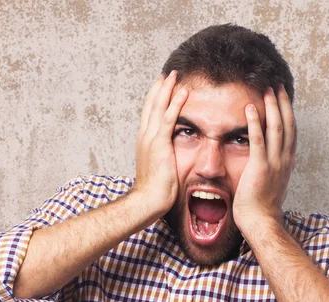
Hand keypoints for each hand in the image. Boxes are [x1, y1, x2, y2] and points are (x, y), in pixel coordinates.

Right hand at [134, 70, 188, 216]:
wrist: (148, 200)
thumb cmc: (155, 190)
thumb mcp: (159, 168)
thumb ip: (164, 157)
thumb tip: (170, 156)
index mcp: (144, 142)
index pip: (149, 115)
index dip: (155, 99)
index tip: (162, 86)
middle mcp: (145, 136)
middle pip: (151, 105)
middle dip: (159, 88)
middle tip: (167, 73)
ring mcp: (151, 139)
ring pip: (158, 107)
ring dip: (167, 89)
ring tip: (174, 74)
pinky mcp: (160, 144)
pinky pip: (169, 118)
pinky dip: (176, 103)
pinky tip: (184, 91)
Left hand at [232, 85, 296, 231]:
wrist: (261, 221)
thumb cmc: (262, 207)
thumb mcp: (272, 184)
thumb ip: (273, 171)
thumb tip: (269, 165)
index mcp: (287, 163)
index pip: (291, 132)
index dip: (288, 113)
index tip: (283, 98)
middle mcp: (285, 160)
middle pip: (288, 124)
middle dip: (283, 103)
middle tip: (277, 86)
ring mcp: (274, 163)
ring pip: (277, 128)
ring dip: (272, 106)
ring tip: (267, 90)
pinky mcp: (260, 167)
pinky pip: (258, 139)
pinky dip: (255, 122)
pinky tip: (250, 108)